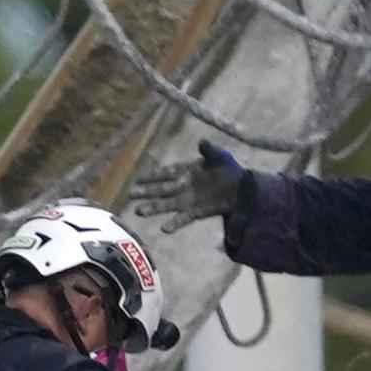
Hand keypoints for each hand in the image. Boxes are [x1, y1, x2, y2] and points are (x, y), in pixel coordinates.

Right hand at [126, 139, 247, 231]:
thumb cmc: (228, 169)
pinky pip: (183, 218)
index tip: (137, 178)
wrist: (241, 188)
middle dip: (146, 192)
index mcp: (185, 171)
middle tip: (130, 195)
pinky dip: (174, 223)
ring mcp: (188, 200)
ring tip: (139, 212)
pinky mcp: (196, 212)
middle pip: (161, 190)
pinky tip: (164, 229)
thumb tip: (202, 142)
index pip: (165, 173)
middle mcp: (183, 186)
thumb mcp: (219, 156)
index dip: (152, 176)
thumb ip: (209, 150)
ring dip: (153, 208)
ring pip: (167, 205)